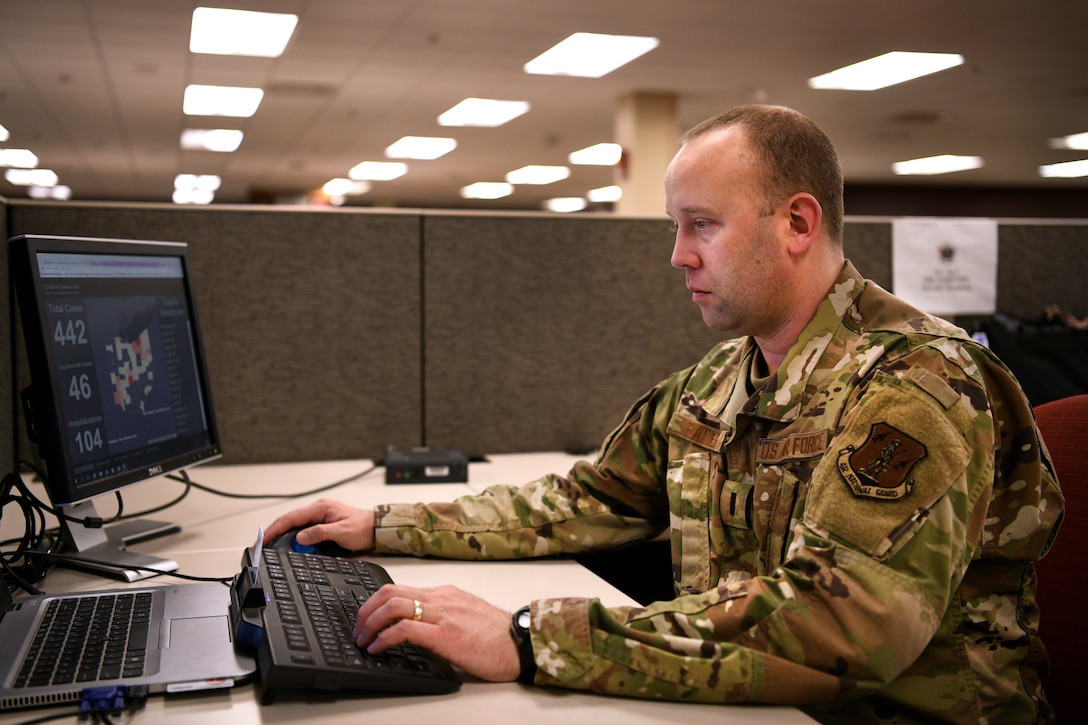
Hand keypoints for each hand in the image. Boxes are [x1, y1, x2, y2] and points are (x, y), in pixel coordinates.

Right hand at [263, 498, 375, 551]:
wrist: (375, 529)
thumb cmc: (363, 527)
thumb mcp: (341, 532)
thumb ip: (320, 533)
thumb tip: (300, 537)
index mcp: (320, 508)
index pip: (291, 517)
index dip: (275, 528)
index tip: (263, 539)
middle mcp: (317, 510)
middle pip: (289, 521)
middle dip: (274, 533)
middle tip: (261, 545)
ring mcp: (318, 517)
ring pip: (294, 527)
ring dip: (283, 537)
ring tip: (270, 547)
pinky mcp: (321, 525)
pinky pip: (303, 531)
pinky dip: (294, 539)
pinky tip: (288, 547)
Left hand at [353, 583, 520, 682]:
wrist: (522, 643)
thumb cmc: (499, 636)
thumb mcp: (466, 617)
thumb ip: (442, 616)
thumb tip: (417, 628)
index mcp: (445, 593)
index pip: (400, 588)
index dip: (375, 603)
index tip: (365, 619)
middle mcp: (441, 598)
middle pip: (389, 592)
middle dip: (365, 611)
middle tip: (358, 630)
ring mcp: (442, 614)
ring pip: (392, 605)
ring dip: (369, 624)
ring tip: (363, 640)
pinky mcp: (444, 635)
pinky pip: (403, 629)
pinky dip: (383, 638)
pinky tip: (378, 649)